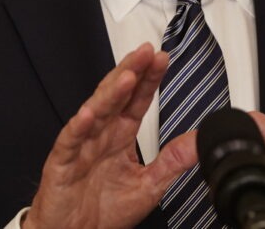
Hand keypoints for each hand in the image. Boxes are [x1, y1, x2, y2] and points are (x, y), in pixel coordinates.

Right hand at [23, 43, 195, 228]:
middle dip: (131, 73)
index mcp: (120, 136)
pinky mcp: (63, 163)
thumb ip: (173, 161)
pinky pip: (71, 141)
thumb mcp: (149, 185)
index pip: (136, 100)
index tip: (162, 58)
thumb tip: (201, 142)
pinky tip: (88, 113)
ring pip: (96, 112)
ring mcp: (81, 146)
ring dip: (111, 93)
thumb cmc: (103, 211)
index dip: (148, 79)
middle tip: (147, 53)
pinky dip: (79, 127)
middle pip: (116, 96)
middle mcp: (101, 135)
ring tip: (127, 75)